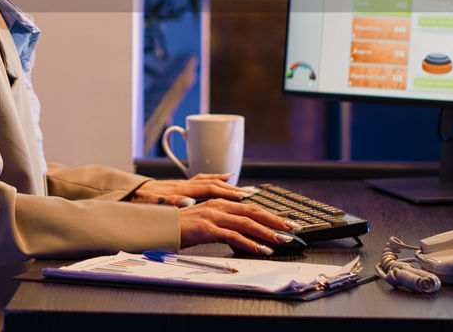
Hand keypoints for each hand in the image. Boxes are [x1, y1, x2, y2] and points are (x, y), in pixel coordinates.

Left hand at [128, 173, 248, 206]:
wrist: (127, 193)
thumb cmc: (139, 202)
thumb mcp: (152, 205)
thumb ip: (170, 203)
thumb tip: (187, 203)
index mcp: (180, 190)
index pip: (209, 190)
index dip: (227, 193)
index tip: (245, 198)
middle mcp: (185, 185)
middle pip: (214, 185)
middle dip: (234, 190)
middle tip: (253, 195)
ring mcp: (183, 184)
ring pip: (210, 181)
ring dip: (228, 185)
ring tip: (245, 189)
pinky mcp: (180, 185)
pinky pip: (202, 179)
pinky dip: (215, 179)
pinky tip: (223, 179)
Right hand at [178, 198, 295, 254]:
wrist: (160, 226)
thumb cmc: (181, 226)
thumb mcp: (206, 221)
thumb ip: (225, 223)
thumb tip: (245, 233)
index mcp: (219, 202)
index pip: (251, 207)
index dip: (270, 214)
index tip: (286, 222)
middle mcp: (218, 206)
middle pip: (253, 211)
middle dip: (275, 221)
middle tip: (292, 229)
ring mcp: (213, 217)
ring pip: (247, 223)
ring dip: (267, 232)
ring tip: (282, 240)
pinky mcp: (207, 229)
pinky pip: (233, 236)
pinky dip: (250, 243)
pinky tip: (261, 249)